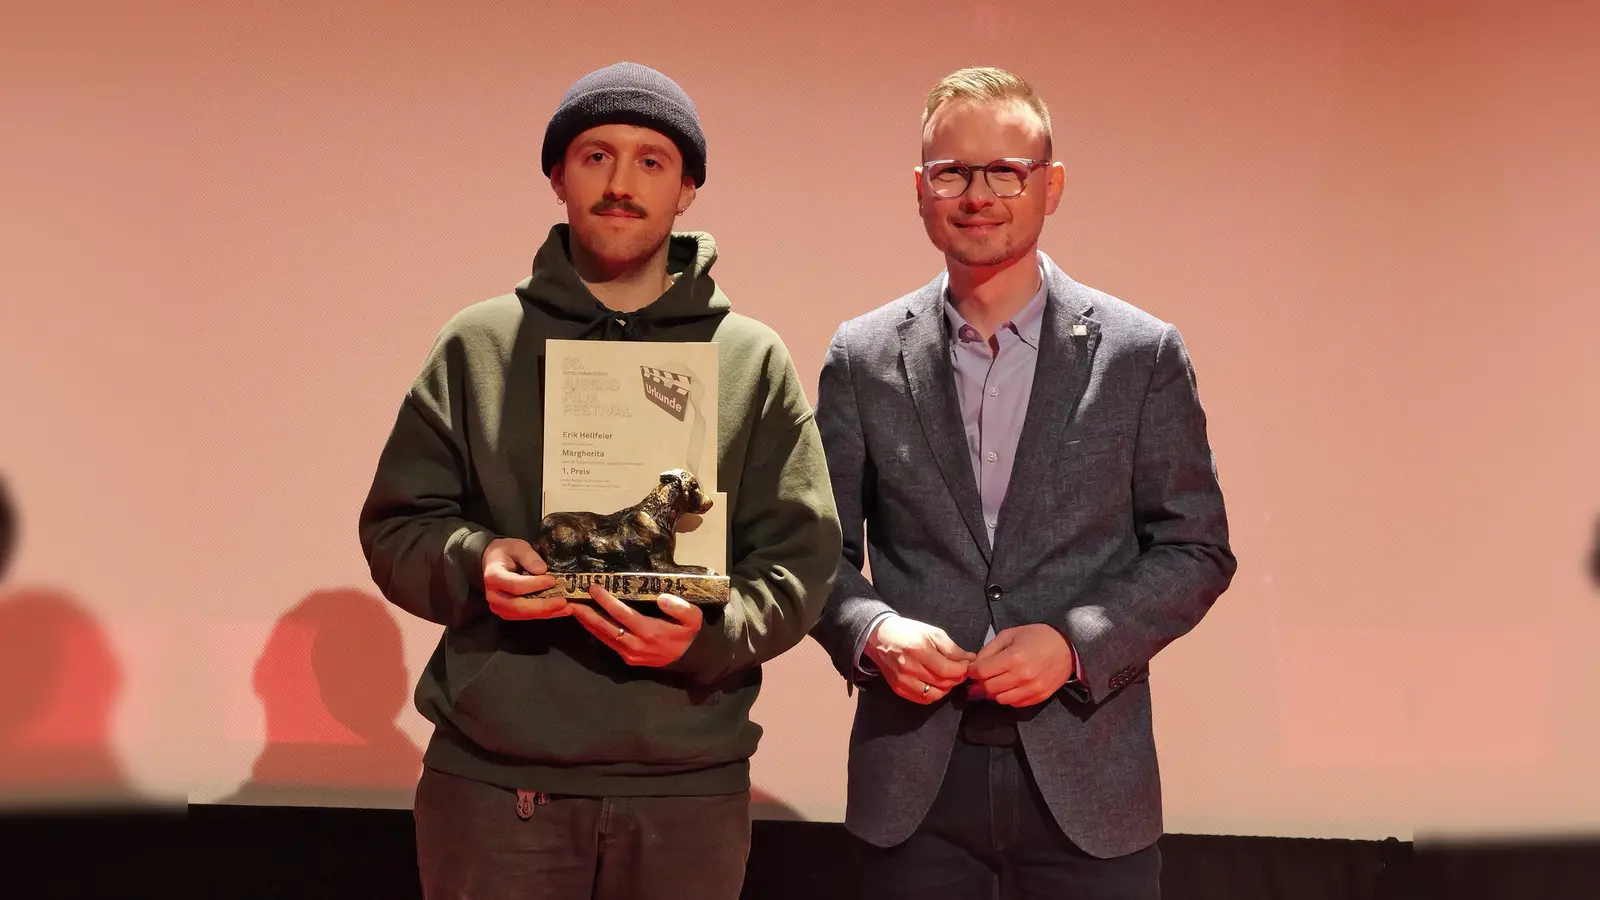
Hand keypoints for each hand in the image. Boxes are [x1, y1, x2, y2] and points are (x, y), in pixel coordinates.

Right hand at [482, 538, 565, 619]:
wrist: (493, 562)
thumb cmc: (506, 552)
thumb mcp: (518, 547)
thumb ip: (529, 557)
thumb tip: (542, 570)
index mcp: (494, 576)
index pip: (515, 585)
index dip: (535, 584)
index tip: (552, 580)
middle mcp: (493, 595)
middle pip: (519, 605)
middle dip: (543, 605)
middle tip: (563, 602)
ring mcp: (499, 606)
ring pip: (523, 614)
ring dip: (546, 613)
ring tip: (566, 609)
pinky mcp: (507, 612)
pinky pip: (525, 616)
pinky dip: (543, 614)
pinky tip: (559, 611)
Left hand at [571, 585, 704, 666]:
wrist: (691, 660)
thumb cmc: (689, 634)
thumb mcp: (694, 618)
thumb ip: (679, 607)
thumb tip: (662, 598)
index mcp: (651, 632)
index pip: (623, 615)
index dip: (607, 602)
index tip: (594, 588)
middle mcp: (636, 645)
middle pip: (606, 628)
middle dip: (587, 613)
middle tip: (571, 600)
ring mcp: (630, 654)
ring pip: (603, 637)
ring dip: (587, 623)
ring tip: (573, 608)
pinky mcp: (628, 659)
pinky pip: (608, 643)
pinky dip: (595, 631)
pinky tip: (587, 621)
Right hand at [864, 615, 975, 703]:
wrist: (880, 637)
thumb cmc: (908, 632)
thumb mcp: (932, 633)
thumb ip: (952, 648)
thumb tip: (970, 659)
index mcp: (919, 650)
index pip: (948, 670)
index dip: (962, 670)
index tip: (966, 664)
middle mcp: (909, 667)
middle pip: (943, 683)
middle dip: (957, 678)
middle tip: (959, 670)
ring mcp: (902, 680)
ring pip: (934, 695)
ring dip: (946, 688)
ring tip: (947, 678)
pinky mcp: (898, 688)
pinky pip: (923, 699)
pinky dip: (933, 694)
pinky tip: (935, 683)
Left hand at [967, 624, 1074, 706]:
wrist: (1067, 648)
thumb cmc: (1037, 637)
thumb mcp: (1009, 635)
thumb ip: (989, 650)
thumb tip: (974, 666)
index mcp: (1014, 658)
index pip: (981, 672)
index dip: (972, 671)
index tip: (972, 668)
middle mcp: (1022, 676)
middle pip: (988, 687)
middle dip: (982, 681)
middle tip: (985, 674)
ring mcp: (1031, 689)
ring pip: (1000, 699)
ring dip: (994, 691)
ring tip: (999, 679)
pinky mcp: (1039, 698)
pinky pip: (1014, 704)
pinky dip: (1008, 696)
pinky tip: (1011, 685)